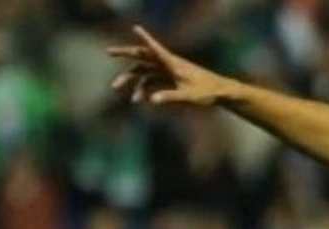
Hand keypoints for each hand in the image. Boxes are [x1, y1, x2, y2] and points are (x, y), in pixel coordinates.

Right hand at [109, 26, 231, 106]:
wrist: (220, 93)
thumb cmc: (207, 93)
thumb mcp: (188, 96)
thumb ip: (170, 97)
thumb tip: (152, 100)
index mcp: (173, 63)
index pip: (156, 49)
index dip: (145, 38)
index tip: (136, 28)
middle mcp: (169, 64)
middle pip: (143, 56)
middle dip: (125, 54)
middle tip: (108, 52)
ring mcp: (169, 71)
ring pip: (146, 72)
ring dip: (135, 82)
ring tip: (131, 100)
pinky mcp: (171, 79)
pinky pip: (153, 81)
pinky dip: (146, 89)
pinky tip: (142, 101)